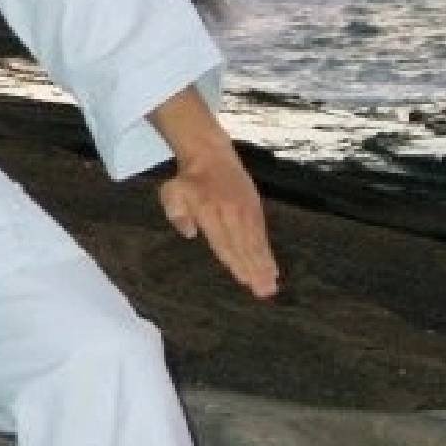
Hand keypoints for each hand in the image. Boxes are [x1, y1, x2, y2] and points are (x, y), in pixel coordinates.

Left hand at [158, 151, 279, 298]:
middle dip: (254, 270)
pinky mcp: (255, 208)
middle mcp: (231, 212)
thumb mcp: (172, 194)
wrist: (211, 154)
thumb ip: (177, 214)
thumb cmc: (188, 180)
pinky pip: (262, 234)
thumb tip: (190, 234)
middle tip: (263, 292)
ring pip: (256, 242)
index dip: (235, 261)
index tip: (244, 279)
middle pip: (244, 246)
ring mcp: (246, 210)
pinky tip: (273, 268)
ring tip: (271, 285)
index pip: (223, 241)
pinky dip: (268, 252)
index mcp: (209, 211)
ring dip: (264, 265)